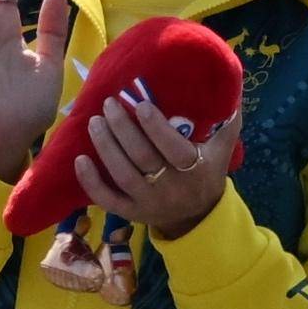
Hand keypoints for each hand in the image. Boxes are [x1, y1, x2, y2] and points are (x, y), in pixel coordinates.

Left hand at [73, 81, 240, 238]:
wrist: (196, 217)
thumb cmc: (206, 173)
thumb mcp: (222, 151)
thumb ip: (226, 123)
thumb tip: (229, 92)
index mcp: (195, 169)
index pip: (172, 147)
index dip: (155, 127)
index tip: (141, 104)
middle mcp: (170, 187)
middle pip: (141, 157)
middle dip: (122, 129)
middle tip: (109, 104)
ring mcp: (148, 202)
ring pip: (122, 174)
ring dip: (105, 147)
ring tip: (94, 122)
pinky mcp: (129, 212)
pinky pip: (106, 199)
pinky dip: (90, 181)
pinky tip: (79, 159)